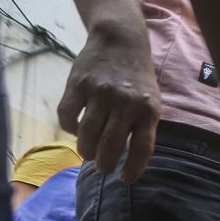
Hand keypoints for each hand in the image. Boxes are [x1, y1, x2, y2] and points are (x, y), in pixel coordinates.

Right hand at [57, 23, 160, 181]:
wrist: (120, 40)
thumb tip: (129, 159)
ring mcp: (100, 92)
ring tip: (88, 155)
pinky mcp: (78, 83)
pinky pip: (68, 115)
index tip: (125, 180)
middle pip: (111, 145)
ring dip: (86, 151)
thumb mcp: (151, 101)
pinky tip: (76, 131)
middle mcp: (125, 102)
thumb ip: (143, 126)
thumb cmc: (137, 78)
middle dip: (104, 164)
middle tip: (101, 169)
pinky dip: (70, 129)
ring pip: (87, 134)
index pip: (142, 148)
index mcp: (148, 110)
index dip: (133, 168)